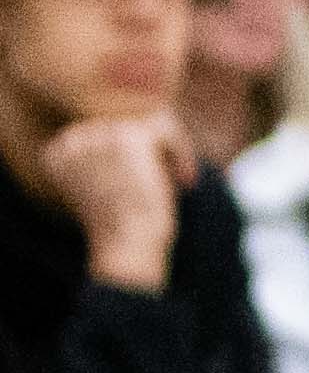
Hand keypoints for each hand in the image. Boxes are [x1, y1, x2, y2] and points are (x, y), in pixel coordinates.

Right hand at [41, 112, 183, 292]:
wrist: (126, 247)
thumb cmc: (122, 229)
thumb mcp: (107, 189)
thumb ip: (113, 159)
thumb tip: (146, 128)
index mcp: (59, 151)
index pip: (104, 132)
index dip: (134, 158)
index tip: (146, 185)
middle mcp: (73, 138)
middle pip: (129, 126)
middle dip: (154, 156)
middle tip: (169, 186)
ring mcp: (99, 134)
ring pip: (150, 125)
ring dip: (169, 154)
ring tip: (176, 184)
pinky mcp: (128, 135)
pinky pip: (167, 127)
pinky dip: (182, 152)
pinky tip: (185, 181)